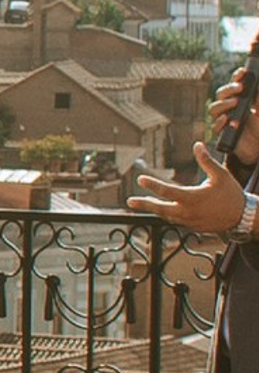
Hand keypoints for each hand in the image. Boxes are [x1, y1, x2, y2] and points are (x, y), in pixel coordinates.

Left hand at [128, 142, 249, 238]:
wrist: (242, 217)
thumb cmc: (231, 195)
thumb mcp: (220, 175)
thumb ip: (206, 161)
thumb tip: (197, 145)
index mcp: (192, 198)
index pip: (166, 191)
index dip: (152, 184)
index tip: (140, 179)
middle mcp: (187, 212)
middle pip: (160, 208)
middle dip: (144, 204)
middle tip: (130, 201)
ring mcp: (189, 221)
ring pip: (167, 216)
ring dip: (154, 209)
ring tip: (142, 203)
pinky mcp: (193, 227)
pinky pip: (176, 220)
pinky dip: (167, 214)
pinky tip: (162, 209)